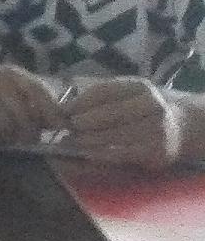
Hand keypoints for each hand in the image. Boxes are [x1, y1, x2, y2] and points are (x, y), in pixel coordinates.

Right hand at [0, 65, 61, 146]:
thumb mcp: (12, 96)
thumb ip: (35, 104)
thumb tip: (61, 122)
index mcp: (11, 73)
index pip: (38, 90)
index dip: (51, 111)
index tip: (59, 128)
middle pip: (23, 111)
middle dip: (29, 130)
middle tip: (28, 140)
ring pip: (4, 121)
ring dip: (8, 135)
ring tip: (6, 139)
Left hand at [60, 78, 195, 170]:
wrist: (178, 127)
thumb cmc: (139, 109)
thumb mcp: (125, 94)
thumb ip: (97, 98)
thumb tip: (62, 109)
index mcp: (140, 87)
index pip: (104, 91)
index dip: (80, 102)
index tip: (62, 111)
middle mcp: (153, 105)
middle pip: (110, 112)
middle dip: (83, 121)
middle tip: (66, 128)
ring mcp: (158, 128)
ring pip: (115, 134)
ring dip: (88, 139)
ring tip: (70, 141)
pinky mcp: (157, 151)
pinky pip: (123, 153)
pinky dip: (100, 153)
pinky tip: (85, 153)